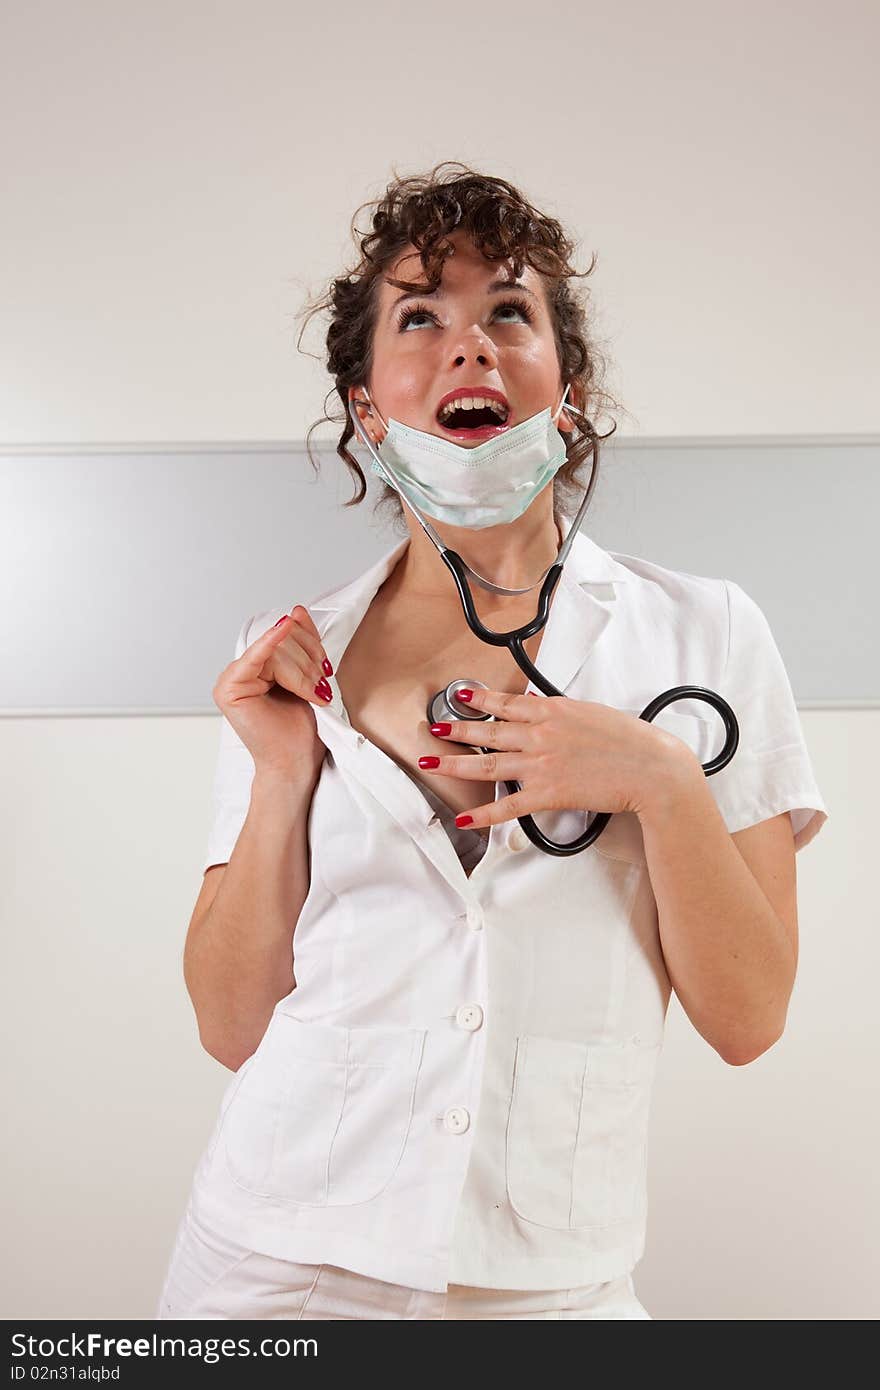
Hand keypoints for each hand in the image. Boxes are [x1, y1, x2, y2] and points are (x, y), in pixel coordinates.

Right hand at [212, 606, 331, 782]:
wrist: (296, 762)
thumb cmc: (301, 727)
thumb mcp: (308, 676)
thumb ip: (301, 644)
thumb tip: (295, 611)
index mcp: (260, 664)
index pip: (287, 634)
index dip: (311, 645)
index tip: (325, 668)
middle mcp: (243, 668)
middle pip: (283, 640)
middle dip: (309, 662)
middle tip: (319, 689)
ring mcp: (232, 677)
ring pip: (278, 651)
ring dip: (303, 673)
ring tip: (312, 696)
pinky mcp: (229, 688)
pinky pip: (255, 657)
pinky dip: (270, 643)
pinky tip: (282, 630)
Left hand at [417, 687, 686, 828]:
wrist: (651, 768)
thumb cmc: (631, 741)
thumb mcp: (593, 713)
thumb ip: (563, 714)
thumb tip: (546, 712)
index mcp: (553, 711)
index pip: (507, 703)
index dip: (480, 699)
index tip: (460, 696)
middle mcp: (541, 735)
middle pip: (488, 731)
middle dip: (456, 729)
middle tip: (434, 727)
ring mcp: (541, 764)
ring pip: (487, 764)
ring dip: (455, 763)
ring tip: (432, 761)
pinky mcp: (547, 794)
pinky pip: (506, 805)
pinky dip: (482, 813)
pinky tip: (463, 816)